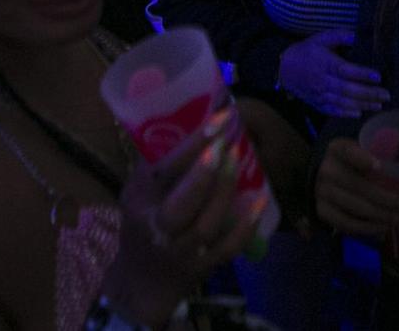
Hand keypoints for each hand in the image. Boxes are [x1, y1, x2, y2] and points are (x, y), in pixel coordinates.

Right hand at [110, 106, 265, 322]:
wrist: (141, 281)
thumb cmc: (142, 222)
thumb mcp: (138, 192)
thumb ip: (157, 162)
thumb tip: (185, 116)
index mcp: (138, 201)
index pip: (162, 172)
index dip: (190, 145)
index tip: (218, 119)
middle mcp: (157, 228)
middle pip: (180, 206)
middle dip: (204, 175)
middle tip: (226, 144)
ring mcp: (181, 251)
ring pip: (206, 225)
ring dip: (226, 191)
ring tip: (239, 159)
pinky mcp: (203, 267)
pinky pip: (228, 248)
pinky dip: (245, 225)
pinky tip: (260, 200)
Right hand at [277, 29, 389, 116]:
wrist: (284, 69)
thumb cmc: (306, 51)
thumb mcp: (320, 38)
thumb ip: (339, 36)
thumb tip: (357, 35)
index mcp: (325, 63)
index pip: (346, 70)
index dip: (362, 74)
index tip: (378, 76)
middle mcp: (322, 81)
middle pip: (348, 89)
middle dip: (368, 93)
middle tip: (386, 95)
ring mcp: (319, 94)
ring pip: (343, 102)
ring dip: (362, 104)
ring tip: (379, 105)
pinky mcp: (317, 103)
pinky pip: (332, 111)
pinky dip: (346, 113)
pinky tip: (359, 113)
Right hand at [313, 137, 398, 238]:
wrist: (331, 177)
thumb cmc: (360, 161)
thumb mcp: (374, 147)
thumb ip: (398, 142)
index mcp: (338, 148)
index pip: (347, 151)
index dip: (361, 158)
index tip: (379, 166)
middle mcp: (326, 169)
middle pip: (355, 184)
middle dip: (381, 197)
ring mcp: (322, 192)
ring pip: (352, 206)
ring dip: (376, 215)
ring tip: (396, 218)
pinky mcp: (322, 211)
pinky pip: (344, 223)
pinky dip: (365, 228)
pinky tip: (381, 228)